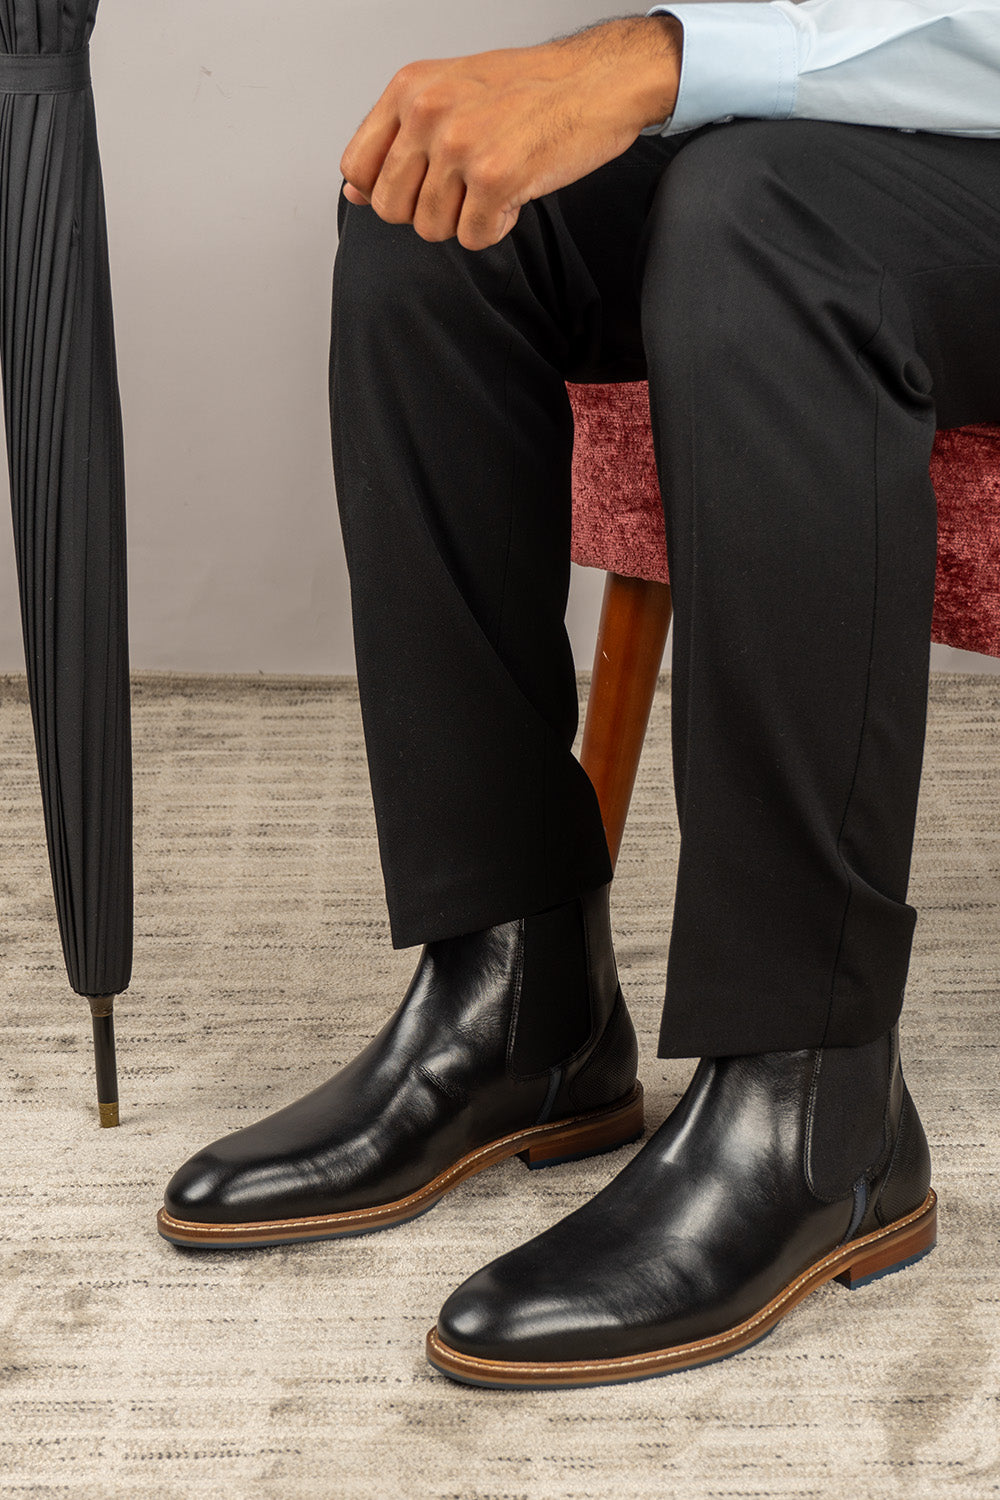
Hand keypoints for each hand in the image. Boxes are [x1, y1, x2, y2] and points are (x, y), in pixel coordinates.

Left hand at [340, 17, 681, 250]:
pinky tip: (515, 194)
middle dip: (427, 212)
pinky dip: (496, 227)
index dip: (384, 192)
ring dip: (465, 220)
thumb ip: (399, 138)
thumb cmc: (527, 90)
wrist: (594, 82)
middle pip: (391, 209)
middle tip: (462, 190)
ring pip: (431, 229)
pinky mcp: (495, 177)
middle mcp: (427, 112)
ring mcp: (460, 145)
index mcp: (409, 89)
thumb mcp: (448, 94)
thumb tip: (354, 191)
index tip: (418, 187)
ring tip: (494, 185)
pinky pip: (472, 238)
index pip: (356, 168)